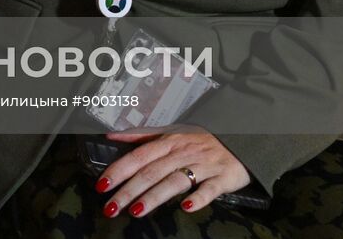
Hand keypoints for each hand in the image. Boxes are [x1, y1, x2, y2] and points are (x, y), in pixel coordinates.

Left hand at [94, 128, 251, 218]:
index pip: (138, 157)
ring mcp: (202, 166)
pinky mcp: (222, 178)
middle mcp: (182, 153)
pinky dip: (198, 198)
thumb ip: (141, 136)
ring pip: (174, 181)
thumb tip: (111, 136)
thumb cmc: (200, 139)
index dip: (119, 170)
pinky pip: (209, 189)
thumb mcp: (171, 133)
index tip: (102, 185)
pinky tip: (186, 208)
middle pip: (151, 172)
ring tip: (136, 210)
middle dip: (128, 190)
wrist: (240, 139)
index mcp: (168, 143)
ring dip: (154, 196)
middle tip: (111, 207)